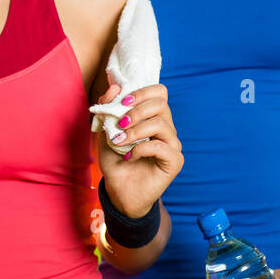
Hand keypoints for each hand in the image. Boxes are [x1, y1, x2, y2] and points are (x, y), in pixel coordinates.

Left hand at [95, 82, 182, 218]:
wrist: (118, 191)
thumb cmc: (115, 161)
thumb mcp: (105, 131)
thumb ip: (108, 108)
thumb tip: (115, 88)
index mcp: (153, 117)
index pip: (159, 92)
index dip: (141, 93)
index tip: (122, 103)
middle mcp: (166, 128)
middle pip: (161, 104)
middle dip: (136, 111)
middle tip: (120, 124)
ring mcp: (172, 145)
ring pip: (161, 124)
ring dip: (136, 131)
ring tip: (120, 141)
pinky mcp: (174, 162)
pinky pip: (161, 147)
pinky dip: (140, 149)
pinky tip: (128, 157)